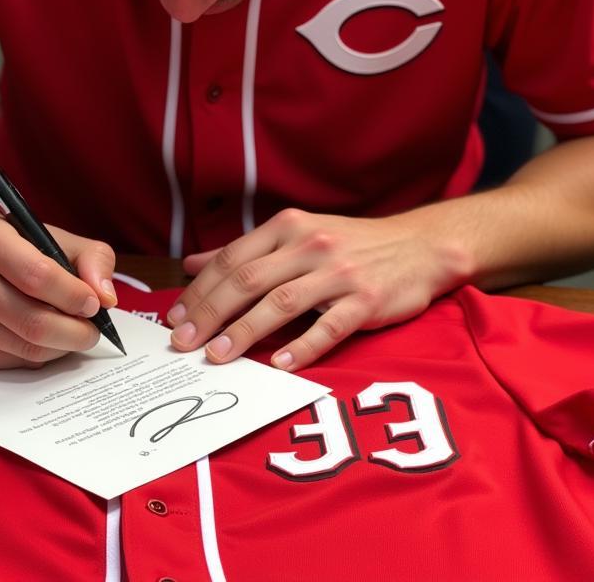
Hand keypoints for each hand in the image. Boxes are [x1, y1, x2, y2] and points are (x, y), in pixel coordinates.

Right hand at [0, 214, 117, 369]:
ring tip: (74, 334)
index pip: (39, 275)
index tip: (95, 304)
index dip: (75, 295)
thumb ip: (86, 256)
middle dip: (76, 331)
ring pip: (25, 347)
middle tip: (92, 330)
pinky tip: (42, 340)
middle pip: (35, 320)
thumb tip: (107, 296)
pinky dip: (36, 355)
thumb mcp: (39, 232)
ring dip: (61, 346)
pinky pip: (9, 362)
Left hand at [167, 208, 464, 369]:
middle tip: (184, 343)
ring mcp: (339, 272)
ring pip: (281, 303)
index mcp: (288, 228)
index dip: (200, 290)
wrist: (419, 246)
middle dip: (210, 313)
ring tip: (218, 356)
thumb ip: (245, 251)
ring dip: (244, 332)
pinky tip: (279, 365)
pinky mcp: (367, 299)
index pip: (232, 259)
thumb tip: (193, 264)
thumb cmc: (351, 244)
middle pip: (248, 280)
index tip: (174, 319)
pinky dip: (302, 347)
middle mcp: (309, 245)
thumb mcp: (297, 235)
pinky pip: (329, 326)